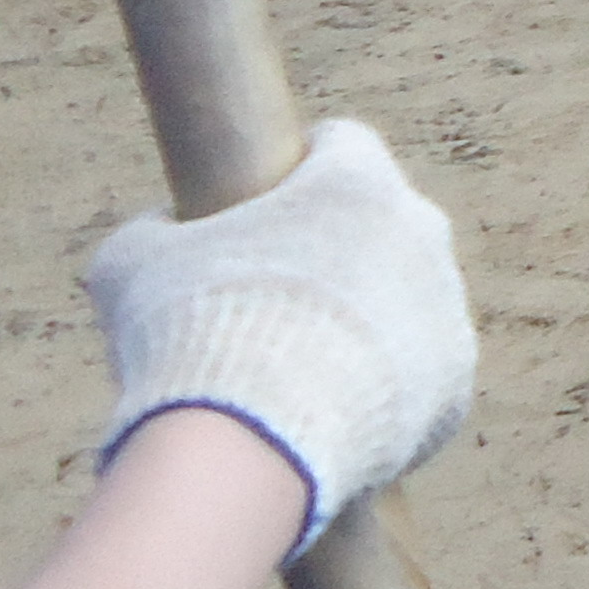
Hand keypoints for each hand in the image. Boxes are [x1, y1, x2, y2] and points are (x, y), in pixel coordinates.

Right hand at [82, 120, 476, 556]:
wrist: (248, 445)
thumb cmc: (187, 336)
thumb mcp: (134, 265)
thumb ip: (154, 229)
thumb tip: (163, 227)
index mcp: (357, 182)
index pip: (343, 144)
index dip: (303, 164)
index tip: (273, 192)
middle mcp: (420, 232)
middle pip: (384, 222)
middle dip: (339, 245)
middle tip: (278, 290)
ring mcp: (446, 308)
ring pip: (408, 297)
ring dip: (366, 318)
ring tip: (299, 361)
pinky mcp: (454, 381)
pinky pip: (420, 371)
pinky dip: (383, 385)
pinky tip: (332, 406)